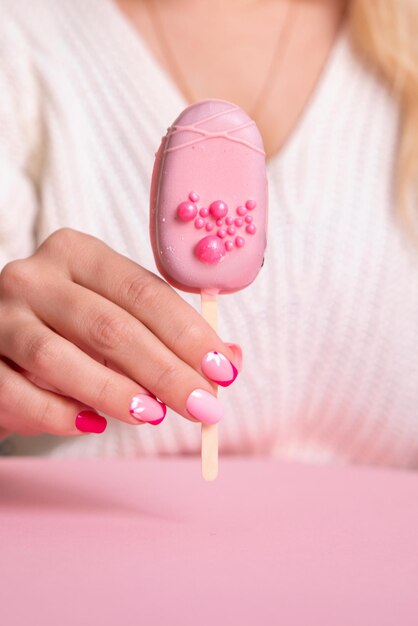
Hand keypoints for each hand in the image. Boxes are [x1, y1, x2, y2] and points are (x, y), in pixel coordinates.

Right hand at [0, 229, 240, 438]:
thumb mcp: (120, 318)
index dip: (188, 334)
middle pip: (109, 325)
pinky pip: (19, 393)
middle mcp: (35, 277)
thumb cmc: (70, 329)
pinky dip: (59, 415)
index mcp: (78, 254)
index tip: (222, 370)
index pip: (143, 291)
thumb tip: (230, 359)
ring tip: (152, 415)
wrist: (2, 343)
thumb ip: (171, 335)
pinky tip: (92, 424)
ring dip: (113, 392)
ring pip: (59, 359)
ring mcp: (1, 316)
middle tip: (202, 406)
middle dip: (164, 371)